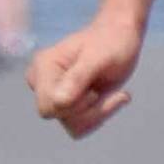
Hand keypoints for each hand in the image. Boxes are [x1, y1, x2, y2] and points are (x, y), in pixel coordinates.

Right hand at [29, 13, 143, 139]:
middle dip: (89, 109)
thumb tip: (59, 101)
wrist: (121, 36)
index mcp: (43, 65)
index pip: (48, 106)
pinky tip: (109, 97)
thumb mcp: (99, 57)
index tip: (95, 88)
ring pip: (72, 126)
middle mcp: (42, 81)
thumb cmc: (111, 41)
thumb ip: (78, 77)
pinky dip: (99, 116)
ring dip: (97, 113)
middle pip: (60, 117)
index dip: (76, 104)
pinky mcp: (66, 104)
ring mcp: (53, 93)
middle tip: (102, 89)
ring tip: (108, 92)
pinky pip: (79, 127)